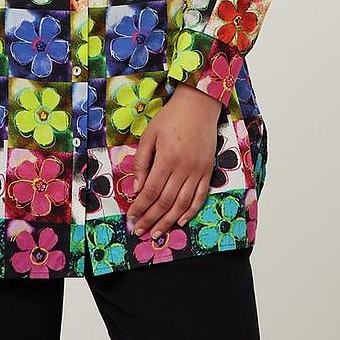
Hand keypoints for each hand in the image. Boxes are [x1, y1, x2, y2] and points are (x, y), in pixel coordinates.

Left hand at [126, 82, 221, 241]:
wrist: (199, 105)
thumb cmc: (171, 118)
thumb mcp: (149, 135)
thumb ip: (142, 162)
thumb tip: (137, 189)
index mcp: (167, 158)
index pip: (151, 191)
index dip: (140, 208)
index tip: (131, 219)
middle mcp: (184, 168)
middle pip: (165, 202)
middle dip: (150, 219)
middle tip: (139, 232)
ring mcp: (198, 171)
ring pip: (182, 204)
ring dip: (168, 221)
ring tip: (157, 233)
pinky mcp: (208, 171)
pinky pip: (200, 197)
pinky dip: (191, 211)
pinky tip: (181, 221)